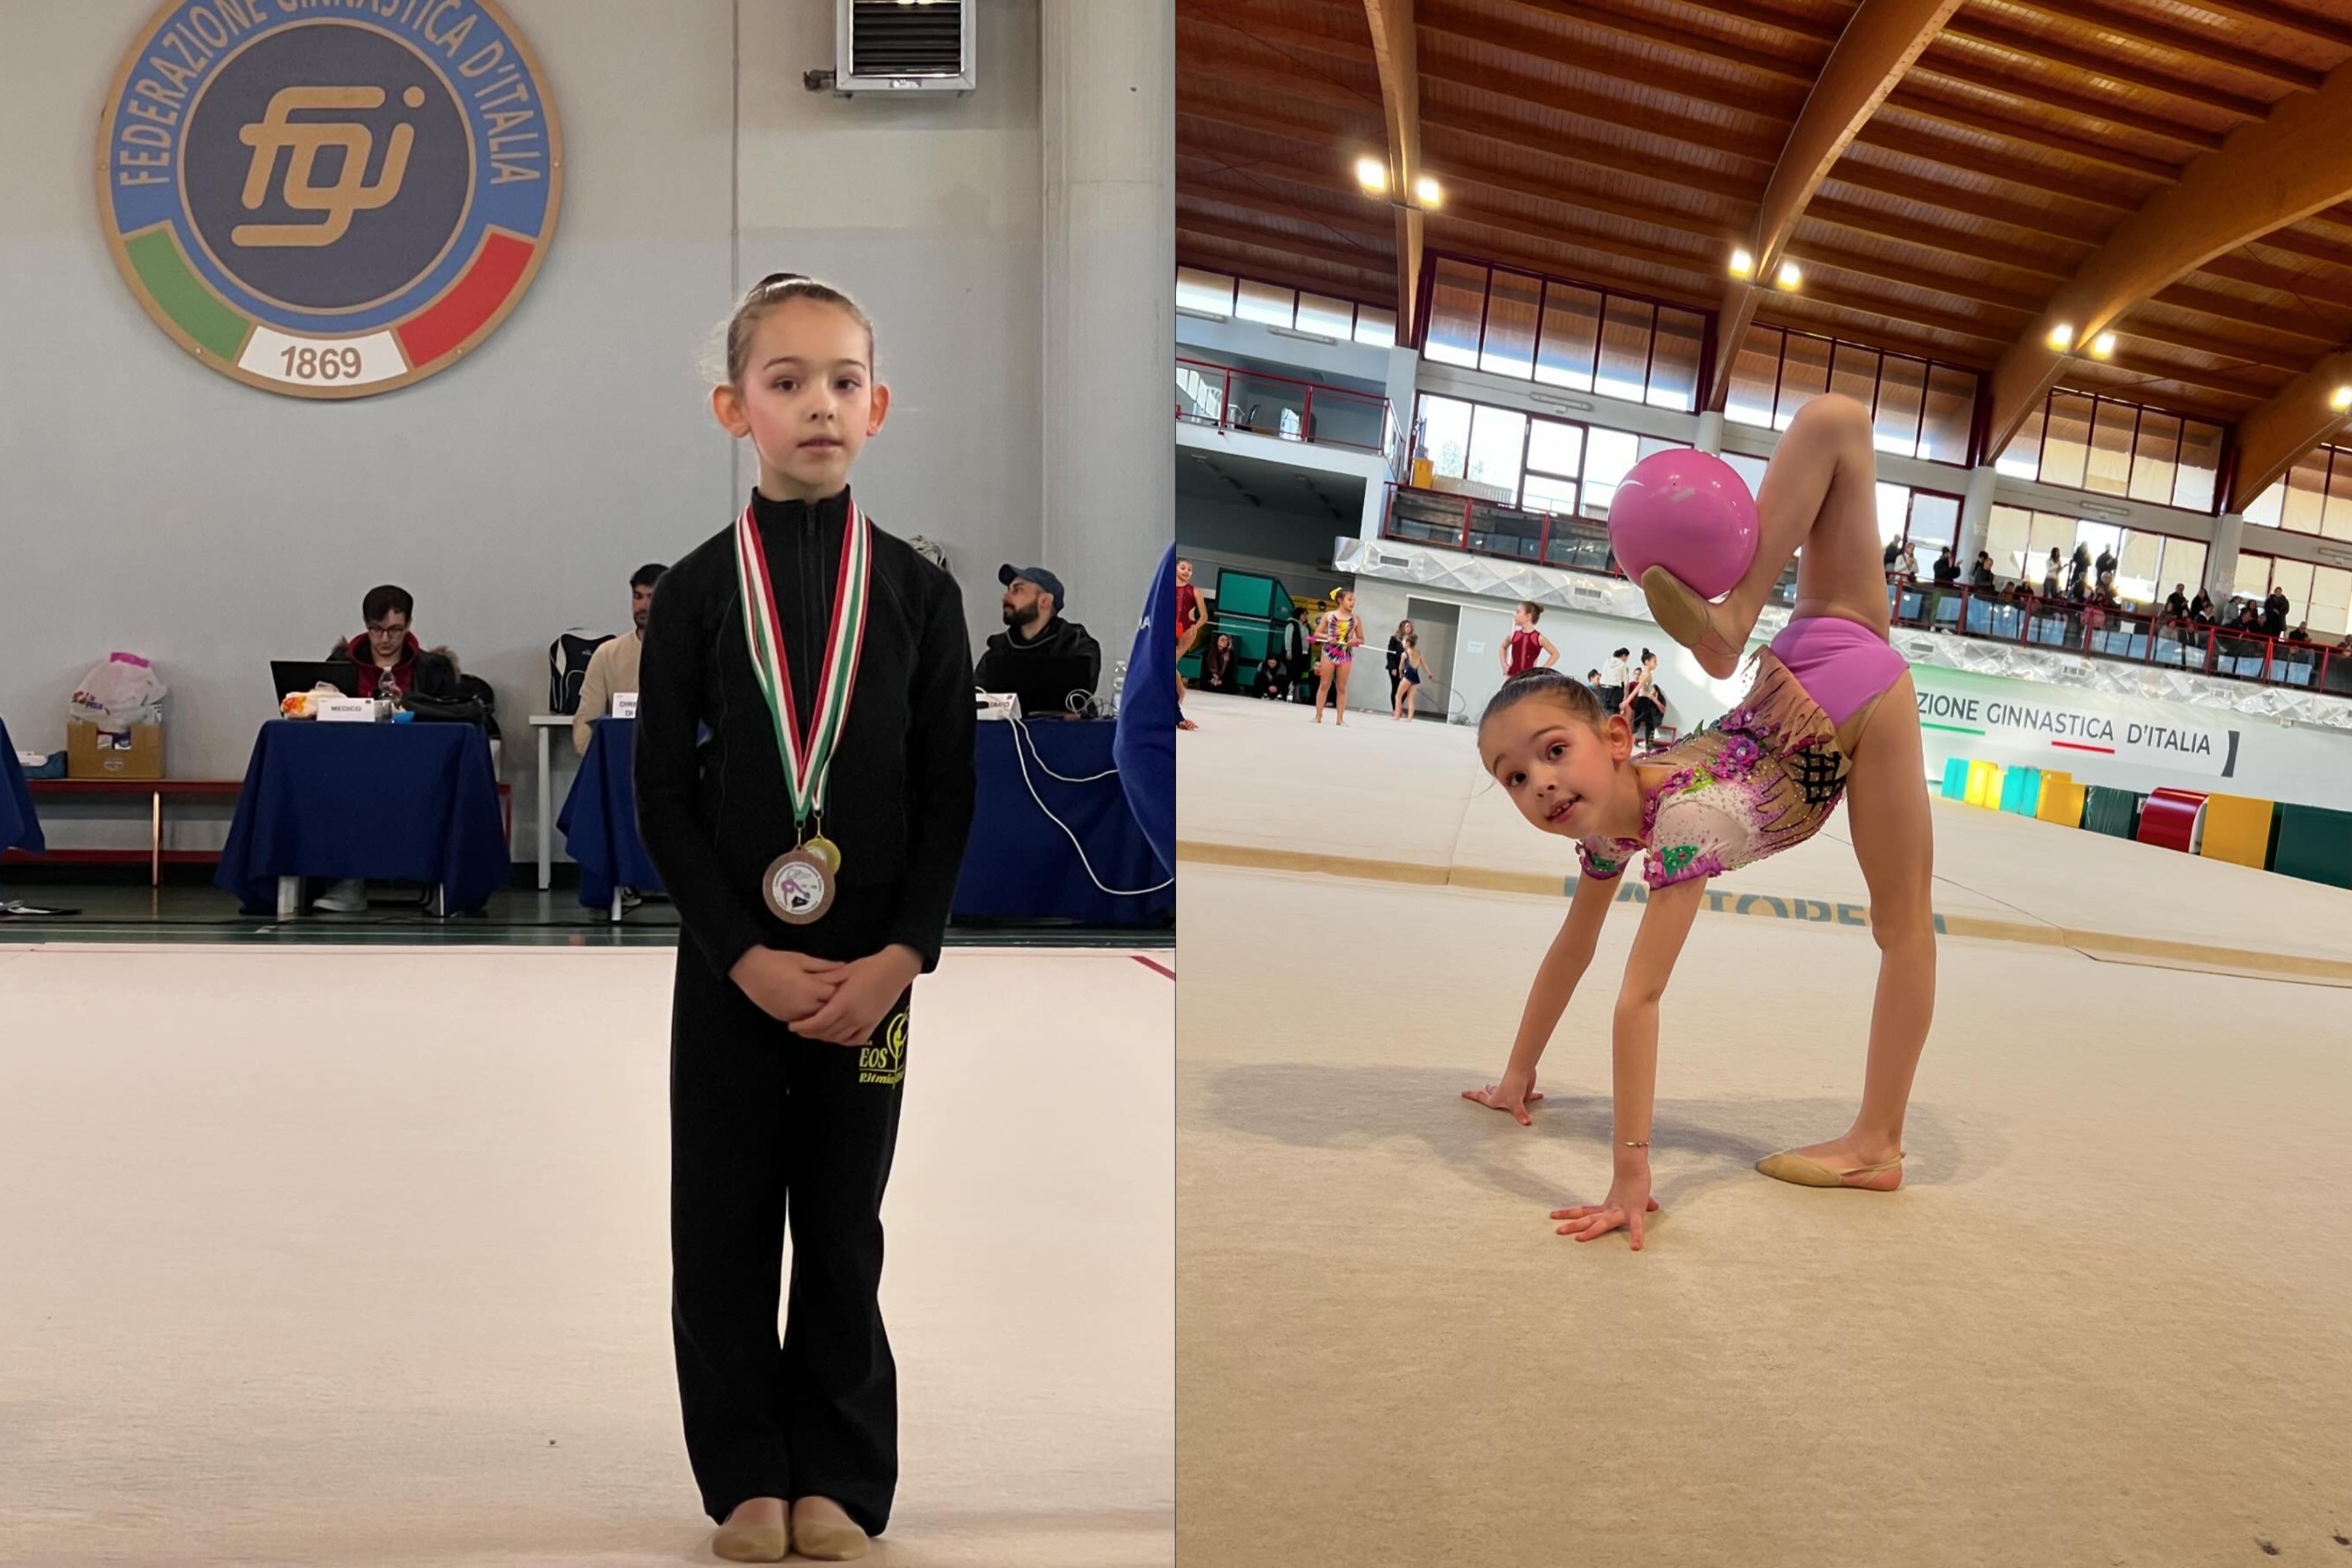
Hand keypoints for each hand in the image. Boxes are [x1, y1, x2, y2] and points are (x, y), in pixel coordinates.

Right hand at [730, 947, 847, 1023]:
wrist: (749, 971)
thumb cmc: (776, 961)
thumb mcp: (802, 960)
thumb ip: (825, 966)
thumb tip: (844, 966)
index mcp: (810, 989)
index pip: (835, 993)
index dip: (841, 987)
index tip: (846, 981)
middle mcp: (803, 1005)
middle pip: (829, 1008)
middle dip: (835, 1001)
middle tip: (842, 992)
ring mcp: (793, 1014)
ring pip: (817, 1018)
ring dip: (824, 1010)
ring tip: (829, 1000)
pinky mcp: (785, 1018)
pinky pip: (804, 1021)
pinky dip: (811, 1015)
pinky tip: (815, 1007)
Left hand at [796, 944, 922, 1044]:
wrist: (894, 970)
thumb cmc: (869, 967)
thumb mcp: (843, 971)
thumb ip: (826, 982)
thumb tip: (808, 986)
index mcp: (844, 1003)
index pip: (818, 1022)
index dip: (803, 1027)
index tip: (792, 1026)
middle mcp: (853, 1016)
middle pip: (825, 1032)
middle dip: (810, 1033)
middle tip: (799, 1029)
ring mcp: (864, 1022)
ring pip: (838, 1038)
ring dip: (824, 1037)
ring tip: (814, 1031)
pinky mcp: (873, 1024)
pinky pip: (856, 1040)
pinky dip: (844, 1041)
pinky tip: (836, 1036)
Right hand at [1461, 1068, 1543, 1125]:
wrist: (1523, 1068)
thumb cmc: (1514, 1084)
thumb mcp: (1516, 1101)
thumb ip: (1520, 1113)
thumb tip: (1527, 1124)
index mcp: (1495, 1098)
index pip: (1481, 1098)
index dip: (1472, 1096)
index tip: (1462, 1093)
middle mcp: (1502, 1095)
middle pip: (1491, 1094)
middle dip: (1487, 1093)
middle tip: (1483, 1090)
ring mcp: (1512, 1093)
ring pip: (1508, 1096)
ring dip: (1508, 1097)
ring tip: (1508, 1097)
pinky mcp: (1522, 1091)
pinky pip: (1527, 1096)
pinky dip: (1533, 1096)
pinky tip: (1540, 1096)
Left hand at [1552, 1171, 1659, 1249]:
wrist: (1636, 1166)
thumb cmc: (1635, 1182)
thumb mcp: (1634, 1198)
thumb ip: (1643, 1204)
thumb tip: (1654, 1206)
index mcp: (1606, 1207)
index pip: (1583, 1211)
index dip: (1568, 1214)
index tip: (1552, 1216)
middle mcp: (1610, 1210)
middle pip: (1588, 1218)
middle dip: (1572, 1225)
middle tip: (1557, 1231)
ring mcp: (1621, 1211)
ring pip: (1603, 1223)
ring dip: (1590, 1231)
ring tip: (1578, 1239)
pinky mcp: (1635, 1212)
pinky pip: (1636, 1226)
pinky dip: (1636, 1236)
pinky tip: (1635, 1247)